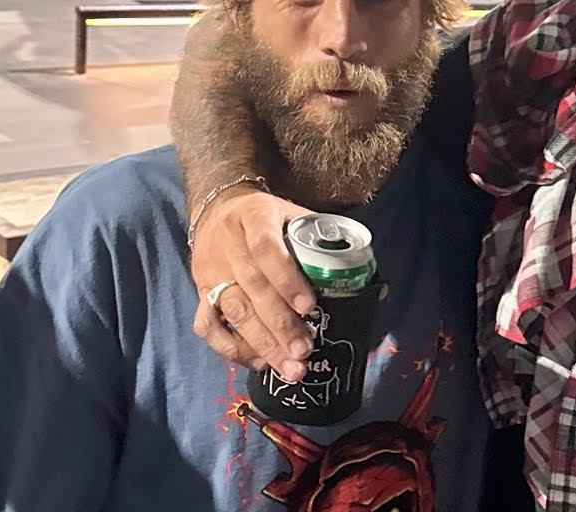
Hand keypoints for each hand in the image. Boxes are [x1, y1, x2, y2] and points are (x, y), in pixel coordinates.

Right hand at [190, 188, 317, 380]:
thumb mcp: (295, 215)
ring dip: (261, 343)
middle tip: (303, 351)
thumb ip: (326, 242)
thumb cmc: (269, 218)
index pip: (266, 248)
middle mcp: (228, 243)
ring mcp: (211, 270)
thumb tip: (375, 287)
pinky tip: (259, 361)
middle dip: (279, 324)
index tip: (309, 307)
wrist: (219, 209)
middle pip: (251, 287)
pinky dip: (231, 347)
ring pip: (232, 311)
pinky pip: (207, 325)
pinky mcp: (200, 291)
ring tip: (289, 366)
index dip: (287, 279)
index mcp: (255, 217)